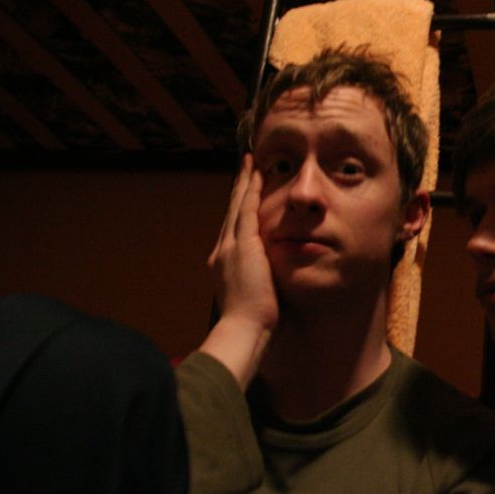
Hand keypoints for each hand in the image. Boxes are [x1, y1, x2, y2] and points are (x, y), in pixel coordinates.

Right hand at [198, 154, 275, 388]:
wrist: (244, 331)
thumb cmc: (253, 325)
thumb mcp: (253, 299)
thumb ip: (259, 285)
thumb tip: (272, 285)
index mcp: (223, 266)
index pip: (232, 231)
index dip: (237, 211)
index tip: (243, 196)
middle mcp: (222, 252)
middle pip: (231, 213)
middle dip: (239, 190)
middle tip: (245, 168)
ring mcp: (230, 247)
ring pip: (238, 206)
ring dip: (245, 182)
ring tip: (251, 163)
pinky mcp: (243, 245)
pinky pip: (247, 208)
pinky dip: (251, 189)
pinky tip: (258, 174)